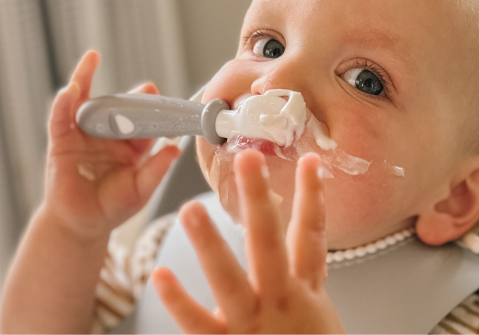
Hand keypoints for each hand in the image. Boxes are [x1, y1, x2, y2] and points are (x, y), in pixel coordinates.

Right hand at [44, 51, 180, 238]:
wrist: (81, 226)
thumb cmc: (112, 208)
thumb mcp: (140, 190)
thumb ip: (156, 170)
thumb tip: (176, 150)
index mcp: (130, 145)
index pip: (143, 122)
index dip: (154, 111)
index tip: (168, 104)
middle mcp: (106, 135)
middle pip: (116, 106)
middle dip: (131, 96)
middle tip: (148, 89)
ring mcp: (83, 136)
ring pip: (84, 102)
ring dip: (84, 78)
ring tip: (91, 59)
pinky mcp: (61, 142)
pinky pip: (60, 119)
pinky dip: (63, 103)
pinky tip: (69, 90)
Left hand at [152, 150, 344, 333]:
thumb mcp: (318, 316)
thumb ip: (304, 277)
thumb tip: (299, 240)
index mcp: (304, 292)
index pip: (312, 236)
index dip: (313, 197)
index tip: (312, 161)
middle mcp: (281, 302)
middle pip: (271, 244)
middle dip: (258, 201)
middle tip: (246, 161)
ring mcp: (252, 325)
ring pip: (231, 279)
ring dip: (210, 245)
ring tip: (191, 211)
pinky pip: (200, 324)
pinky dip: (180, 301)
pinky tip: (160, 276)